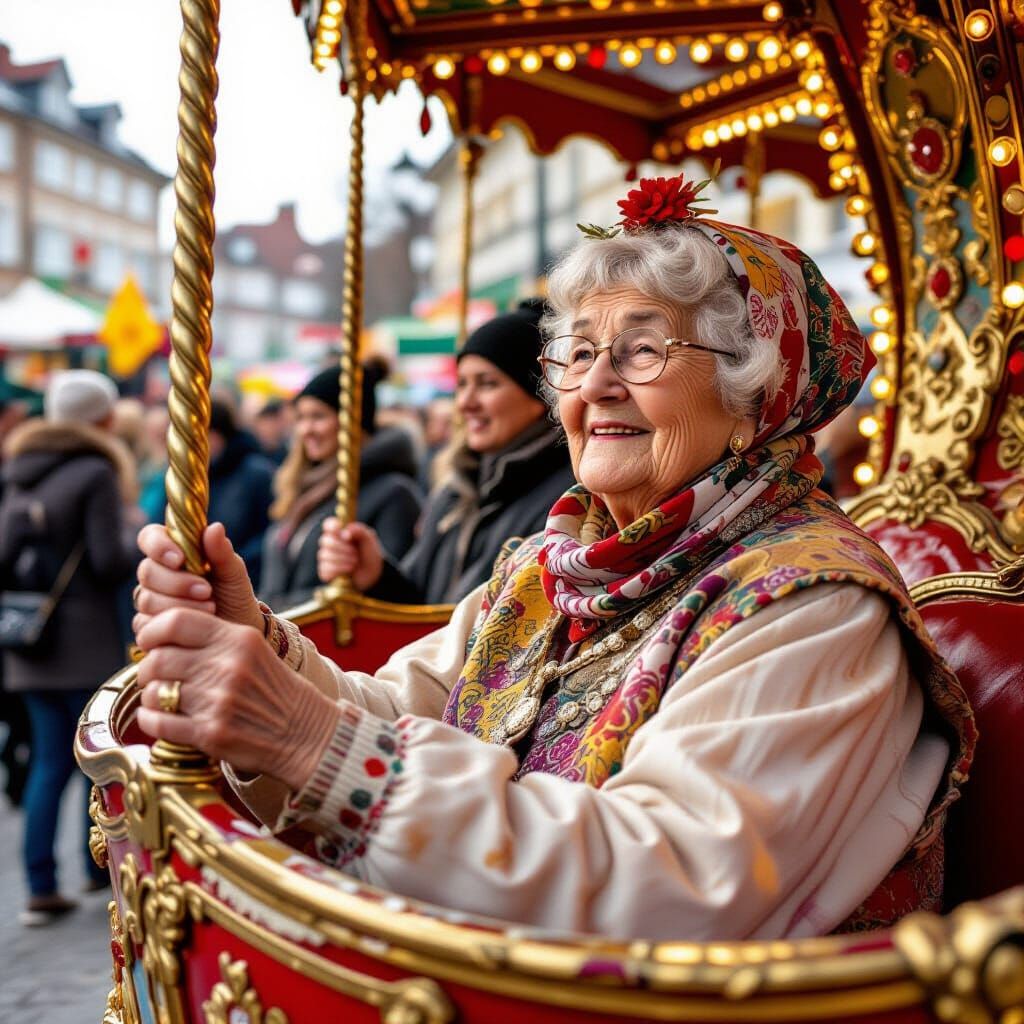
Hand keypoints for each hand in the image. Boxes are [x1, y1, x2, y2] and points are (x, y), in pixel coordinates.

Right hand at [134, 522, 262, 637]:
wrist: (236, 630)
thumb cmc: (233, 596)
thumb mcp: (233, 574)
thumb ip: (221, 552)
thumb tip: (214, 527)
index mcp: (173, 552)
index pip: (150, 537)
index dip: (158, 545)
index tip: (179, 559)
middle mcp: (156, 574)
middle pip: (147, 571)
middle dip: (176, 582)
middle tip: (206, 590)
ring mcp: (149, 600)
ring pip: (146, 599)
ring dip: (179, 604)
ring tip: (210, 607)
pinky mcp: (148, 627)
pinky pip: (147, 624)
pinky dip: (171, 625)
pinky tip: (194, 626)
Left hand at [135, 608, 339, 790]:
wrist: (305, 734)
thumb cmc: (276, 692)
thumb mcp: (255, 651)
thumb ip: (215, 640)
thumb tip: (161, 638)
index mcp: (239, 639)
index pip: (176, 621)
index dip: (152, 631)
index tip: (149, 642)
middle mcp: (228, 666)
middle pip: (159, 658)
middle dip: (147, 669)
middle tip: (153, 676)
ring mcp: (218, 700)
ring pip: (155, 692)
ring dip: (151, 697)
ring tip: (164, 699)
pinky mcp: (211, 733)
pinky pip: (157, 723)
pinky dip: (151, 720)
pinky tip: (161, 719)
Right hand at [317, 518, 383, 591]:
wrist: (373, 573)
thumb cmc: (369, 553)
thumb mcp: (369, 539)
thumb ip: (359, 530)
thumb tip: (345, 532)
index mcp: (339, 532)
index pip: (328, 525)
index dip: (332, 526)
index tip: (340, 530)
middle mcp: (330, 544)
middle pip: (325, 541)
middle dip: (342, 547)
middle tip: (355, 552)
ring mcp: (326, 558)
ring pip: (325, 555)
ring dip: (344, 559)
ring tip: (355, 561)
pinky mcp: (325, 572)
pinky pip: (326, 569)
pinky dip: (340, 569)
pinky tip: (349, 569)